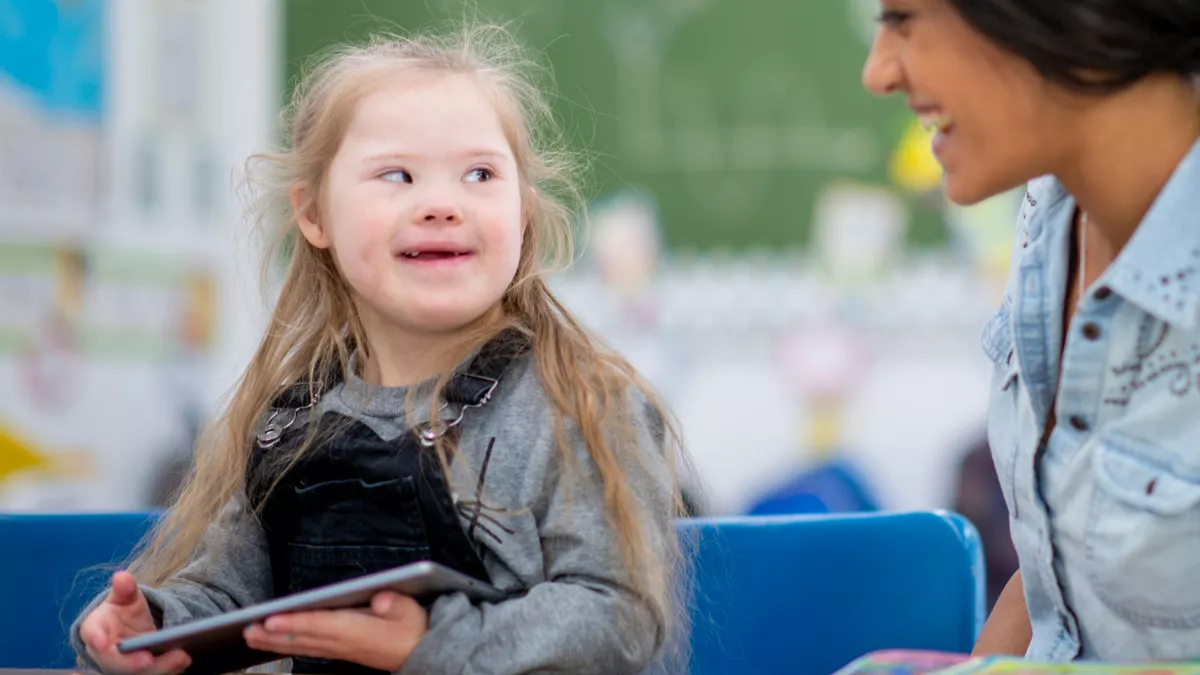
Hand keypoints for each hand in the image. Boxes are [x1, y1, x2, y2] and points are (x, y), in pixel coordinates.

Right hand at [79, 571, 191, 674]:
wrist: (129, 629)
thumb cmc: (122, 612)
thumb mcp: (124, 597)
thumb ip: (124, 589)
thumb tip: (122, 576)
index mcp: (95, 630)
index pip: (92, 634)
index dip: (96, 639)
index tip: (103, 643)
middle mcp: (106, 653)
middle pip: (116, 662)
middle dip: (132, 663)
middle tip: (149, 659)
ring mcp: (123, 666)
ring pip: (138, 673)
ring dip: (159, 667)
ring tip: (182, 658)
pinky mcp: (141, 672)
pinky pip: (154, 673)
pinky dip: (169, 670)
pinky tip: (184, 662)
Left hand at [243, 592, 427, 670]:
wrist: (420, 651)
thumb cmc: (412, 627)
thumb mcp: (410, 610)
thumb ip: (395, 603)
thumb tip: (382, 597)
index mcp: (357, 630)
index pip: (320, 624)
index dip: (295, 622)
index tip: (271, 619)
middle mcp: (343, 643)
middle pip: (303, 638)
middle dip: (274, 634)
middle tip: (247, 628)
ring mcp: (339, 650)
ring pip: (301, 645)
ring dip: (274, 641)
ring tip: (250, 635)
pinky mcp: (338, 651)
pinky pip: (307, 649)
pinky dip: (288, 644)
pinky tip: (274, 641)